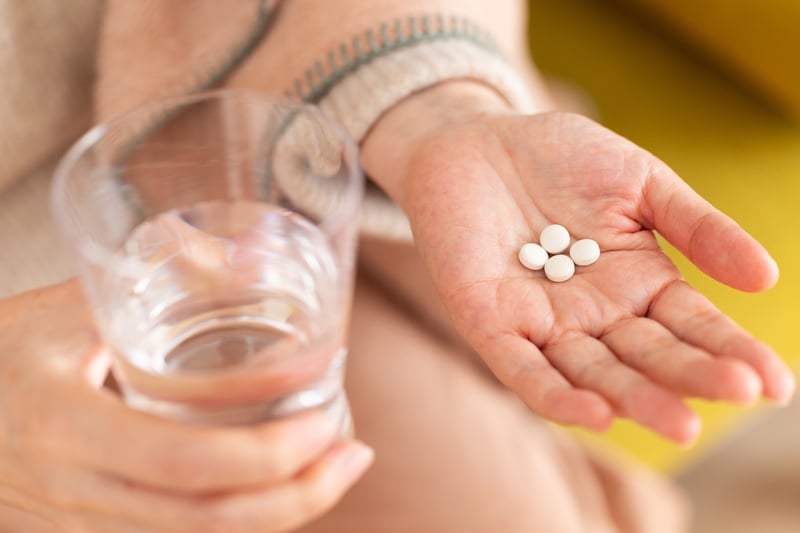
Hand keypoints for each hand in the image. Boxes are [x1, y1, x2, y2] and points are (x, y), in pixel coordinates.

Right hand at [0, 281, 372, 531]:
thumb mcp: (63, 305)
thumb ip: (154, 274)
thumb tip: (252, 251)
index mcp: (65, 426)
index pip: (185, 464)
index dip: (267, 456)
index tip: (327, 423)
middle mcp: (73, 490)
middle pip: (206, 522)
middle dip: (297, 498)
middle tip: (354, 455)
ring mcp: (77, 521)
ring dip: (277, 513)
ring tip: (332, 469)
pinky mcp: (84, 529)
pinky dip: (237, 519)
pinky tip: (275, 487)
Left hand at [363, 83, 794, 443]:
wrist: (476, 141)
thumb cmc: (559, 158)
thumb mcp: (639, 182)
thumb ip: (696, 226)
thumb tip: (766, 278)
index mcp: (639, 283)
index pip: (692, 326)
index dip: (733, 352)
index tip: (777, 385)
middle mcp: (595, 315)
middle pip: (647, 356)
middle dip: (689, 376)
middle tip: (736, 393)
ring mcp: (542, 323)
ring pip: (592, 372)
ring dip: (633, 398)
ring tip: (680, 423)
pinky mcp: (490, 323)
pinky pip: (523, 368)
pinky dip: (554, 393)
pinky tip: (594, 414)